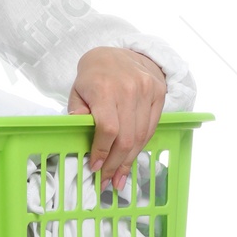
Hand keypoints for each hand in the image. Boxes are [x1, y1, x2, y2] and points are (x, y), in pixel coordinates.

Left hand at [69, 47, 165, 188]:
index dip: (102, 151)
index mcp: (104, 89)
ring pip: (141, 136)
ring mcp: (147, 90)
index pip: (108, 128)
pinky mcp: (159, 93)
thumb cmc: (92, 77)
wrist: (117, 54)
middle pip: (126, 137)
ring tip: (119, 178)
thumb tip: (80, 138)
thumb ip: (77, 114)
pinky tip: (131, 159)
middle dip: (115, 164)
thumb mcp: (76, 92)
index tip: (95, 167)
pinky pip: (151, 127)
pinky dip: (141, 146)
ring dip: (129, 161)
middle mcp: (129, 89)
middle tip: (107, 182)